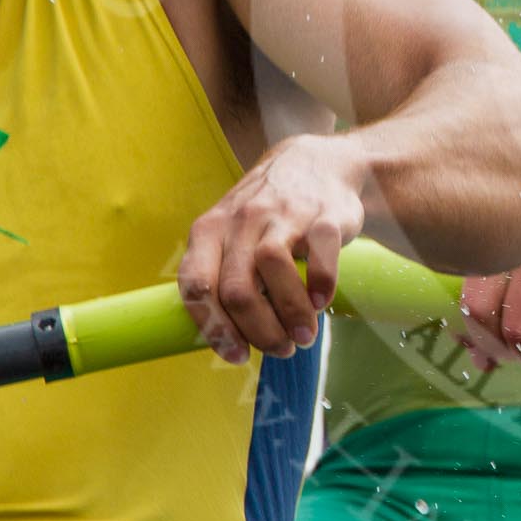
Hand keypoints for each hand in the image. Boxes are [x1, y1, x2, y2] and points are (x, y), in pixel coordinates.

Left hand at [179, 133, 364, 363]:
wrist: (320, 164)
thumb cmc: (268, 213)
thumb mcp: (231, 234)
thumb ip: (220, 276)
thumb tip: (222, 338)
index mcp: (210, 230)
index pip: (196, 287)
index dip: (215, 329)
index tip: (237, 356)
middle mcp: (242, 220)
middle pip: (237, 289)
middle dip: (259, 331)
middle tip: (280, 349)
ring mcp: (283, 214)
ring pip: (273, 270)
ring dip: (290, 315)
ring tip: (303, 336)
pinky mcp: (323, 214)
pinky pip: (320, 253)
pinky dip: (321, 285)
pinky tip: (323, 303)